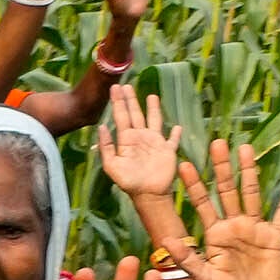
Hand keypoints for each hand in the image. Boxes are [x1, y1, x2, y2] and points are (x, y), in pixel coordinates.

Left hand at [96, 81, 179, 208]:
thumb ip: (106, 147)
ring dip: (153, 108)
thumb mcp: (112, 166)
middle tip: (126, 85)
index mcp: (127, 140)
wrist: (148, 195)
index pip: (121, 116)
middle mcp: (140, 138)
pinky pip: (172, 139)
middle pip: (135, 114)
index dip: (118, 102)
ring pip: (154, 120)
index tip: (115, 88)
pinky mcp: (167, 150)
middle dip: (131, 100)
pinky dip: (175, 134)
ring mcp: (154, 143)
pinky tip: (177, 127)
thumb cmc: (128, 182)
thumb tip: (102, 127)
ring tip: (151, 95)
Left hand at [191, 134, 279, 279]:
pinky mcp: (275, 235)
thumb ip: (188, 259)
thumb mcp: (204, 279)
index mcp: (215, 233)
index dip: (195, 185)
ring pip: (252, 194)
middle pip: (227, 191)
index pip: (202, 203)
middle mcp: (234, 225)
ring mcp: (255, 228)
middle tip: (217, 143)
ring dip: (250, 172)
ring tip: (246, 149)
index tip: (184, 164)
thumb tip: (165, 241)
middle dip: (222, 168)